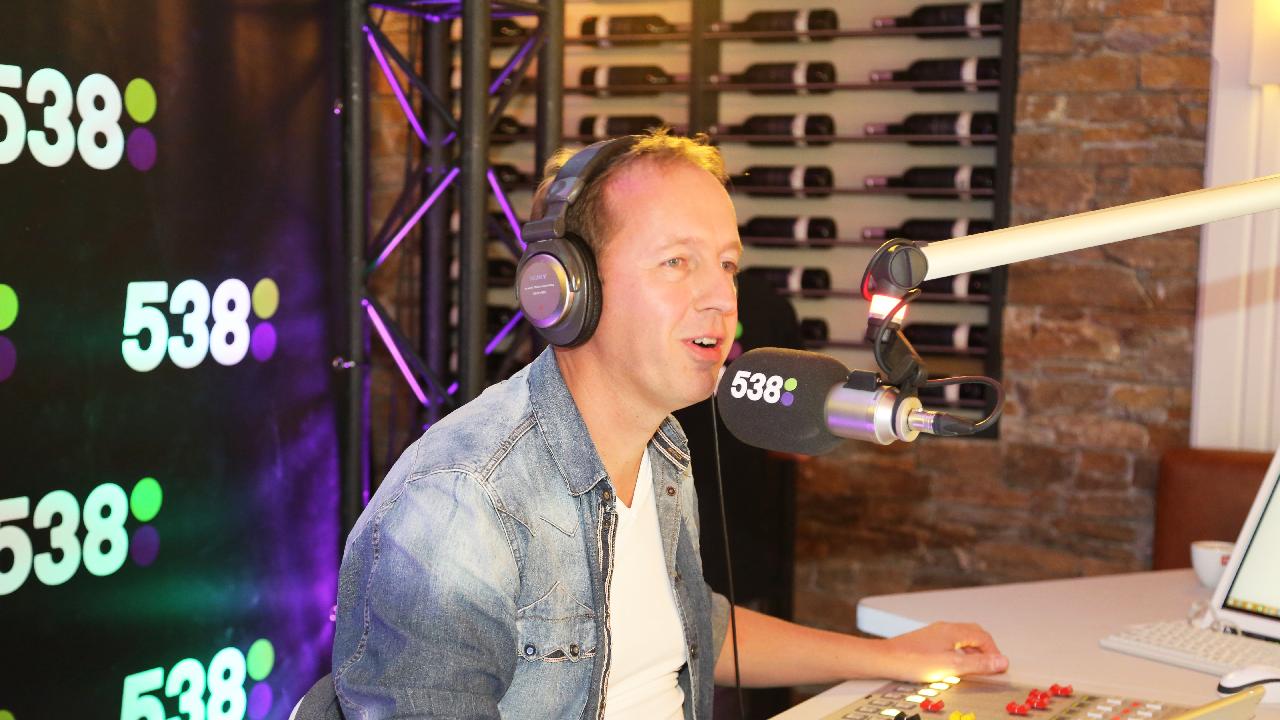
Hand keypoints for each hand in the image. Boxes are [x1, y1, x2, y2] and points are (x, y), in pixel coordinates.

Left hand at [872, 622, 1008, 680]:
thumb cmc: (913, 660)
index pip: (983, 636)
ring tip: (975, 667)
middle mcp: (944, 628)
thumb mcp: (952, 666)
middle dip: (985, 649)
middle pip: (973, 634)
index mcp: (953, 631)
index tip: (998, 667)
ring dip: (973, 651)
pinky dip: (959, 652)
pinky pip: (950, 642)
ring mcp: (934, 633)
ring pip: (961, 638)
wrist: (885, 659)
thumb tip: (1001, 661)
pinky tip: (954, 664)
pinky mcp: (926, 640)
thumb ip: (978, 664)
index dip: (994, 652)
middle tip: (990, 665)